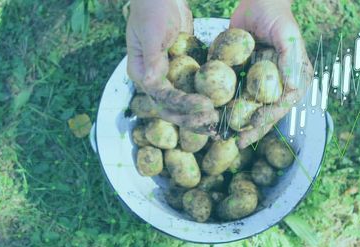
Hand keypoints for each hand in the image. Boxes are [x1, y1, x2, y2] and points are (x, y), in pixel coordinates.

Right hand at [126, 0, 217, 134]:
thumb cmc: (153, 10)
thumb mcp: (151, 33)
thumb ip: (152, 58)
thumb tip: (153, 83)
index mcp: (142, 72)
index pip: (161, 96)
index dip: (182, 104)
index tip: (205, 104)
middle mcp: (153, 80)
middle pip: (170, 108)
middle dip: (190, 117)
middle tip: (212, 120)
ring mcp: (168, 77)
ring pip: (181, 104)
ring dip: (197, 115)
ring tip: (216, 121)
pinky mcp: (181, 72)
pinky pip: (191, 91)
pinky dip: (203, 100)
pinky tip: (218, 108)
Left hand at [231, 0, 312, 147]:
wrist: (257, 1)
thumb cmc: (276, 16)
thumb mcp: (287, 35)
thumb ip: (290, 58)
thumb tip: (293, 86)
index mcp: (295, 78)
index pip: (282, 105)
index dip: (268, 119)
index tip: (252, 129)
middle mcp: (279, 84)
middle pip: (265, 112)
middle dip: (251, 128)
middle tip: (236, 143)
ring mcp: (261, 82)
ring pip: (249, 107)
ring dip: (237, 122)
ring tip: (223, 136)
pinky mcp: (245, 76)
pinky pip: (236, 94)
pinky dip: (226, 106)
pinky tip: (214, 116)